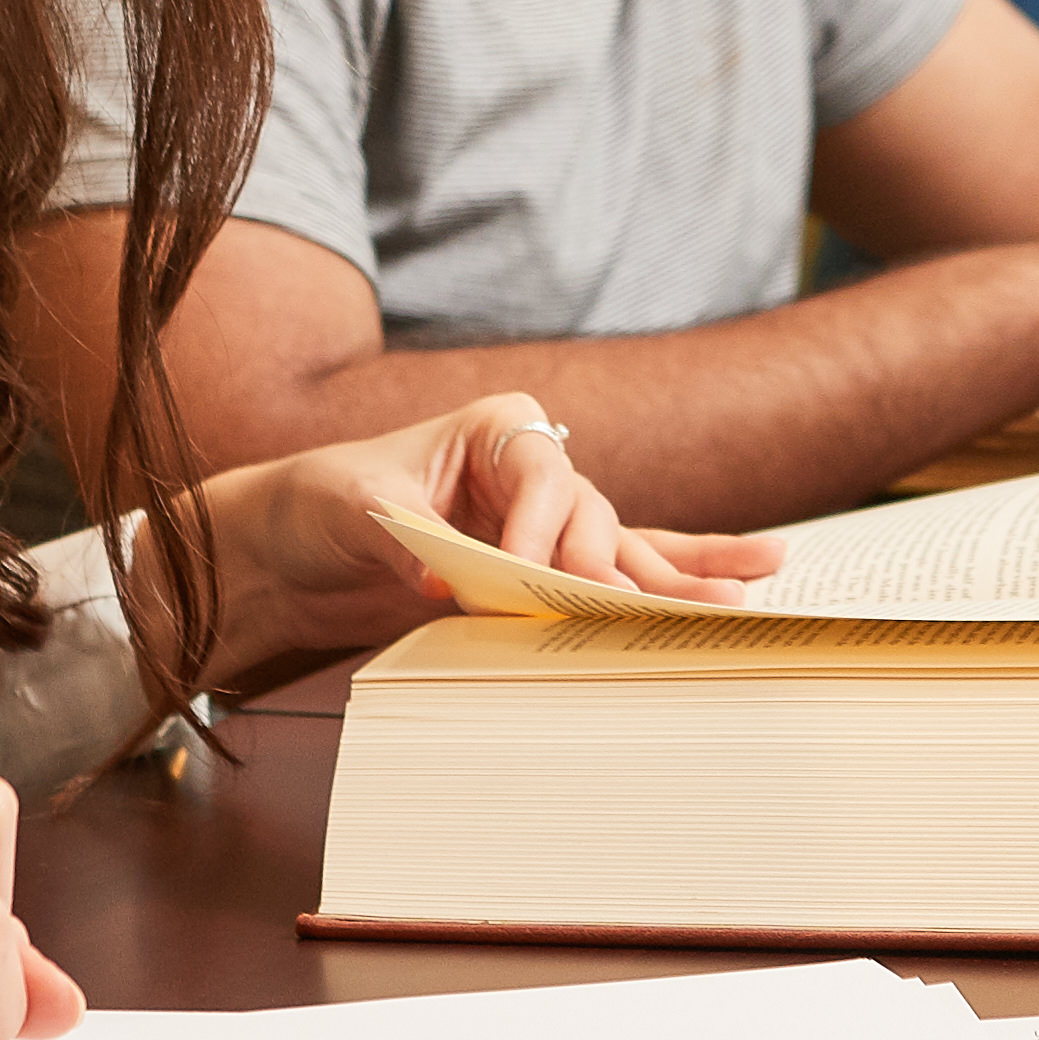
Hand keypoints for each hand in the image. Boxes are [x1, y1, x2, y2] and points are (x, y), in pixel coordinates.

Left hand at [208, 393, 783, 678]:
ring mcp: (546, 525)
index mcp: (497, 430)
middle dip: (610, 566)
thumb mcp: (353, 506)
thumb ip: (408, 535)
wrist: (288, 550)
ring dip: (681, 577)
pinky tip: (743, 584)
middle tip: (624, 609)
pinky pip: (618, 577)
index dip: (538, 527)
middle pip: (593, 517)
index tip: (515, 574)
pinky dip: (673, 584)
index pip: (543, 473)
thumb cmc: (317, 504)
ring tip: (750, 590)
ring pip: (626, 550)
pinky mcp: (544, 576)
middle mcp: (535, 471)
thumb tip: (446, 578)